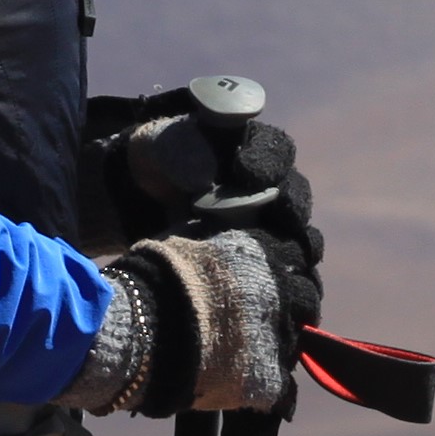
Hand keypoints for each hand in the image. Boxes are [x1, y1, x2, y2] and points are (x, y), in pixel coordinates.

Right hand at [62, 228, 303, 416]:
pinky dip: (278, 393)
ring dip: (284, 345)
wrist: (138, 332)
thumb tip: (214, 241)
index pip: (296, 253)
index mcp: (259, 254)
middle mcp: (278, 292)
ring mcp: (277, 337)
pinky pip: (286, 391)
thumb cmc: (150, 283)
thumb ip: (213, 245)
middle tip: (274, 316)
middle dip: (296, 305)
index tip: (281, 275)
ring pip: (299, 342)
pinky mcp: (267, 380)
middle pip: (307, 297)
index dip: (287, 268)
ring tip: (263, 353)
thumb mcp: (185, 245)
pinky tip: (268, 394)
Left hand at [80, 77, 322, 267]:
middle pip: (296, 195)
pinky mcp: (260, 258)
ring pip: (300, 235)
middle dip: (289, 205)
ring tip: (284, 256)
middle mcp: (269, 185)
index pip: (277, 149)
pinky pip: (288, 271)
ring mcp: (268, 223)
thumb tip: (206, 178)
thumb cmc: (153, 159)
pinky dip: (291, 281)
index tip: (244, 172)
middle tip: (275, 213)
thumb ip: (183, 151)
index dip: (267, 161)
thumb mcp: (160, 144)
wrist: (134, 196)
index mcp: (251, 147)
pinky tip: (282, 291)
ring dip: (296, 245)